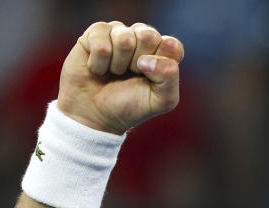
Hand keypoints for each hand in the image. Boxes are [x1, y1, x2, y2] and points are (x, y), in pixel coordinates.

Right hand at [57, 21, 183, 134]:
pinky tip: (98, 69)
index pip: (172, 46)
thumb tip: (146, 59)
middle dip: (137, 64)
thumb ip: (169, 77)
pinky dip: (99, 64)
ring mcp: (119, 32)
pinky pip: (100, 43)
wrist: (96, 114)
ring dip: (117, 65)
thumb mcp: (161, 100)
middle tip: (130, 75)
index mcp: (163, 51)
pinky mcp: (96, 32)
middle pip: (148, 36)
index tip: (150, 79)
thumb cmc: (131, 106)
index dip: (160, 65)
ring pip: (123, 39)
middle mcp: (142, 37)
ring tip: (114, 73)